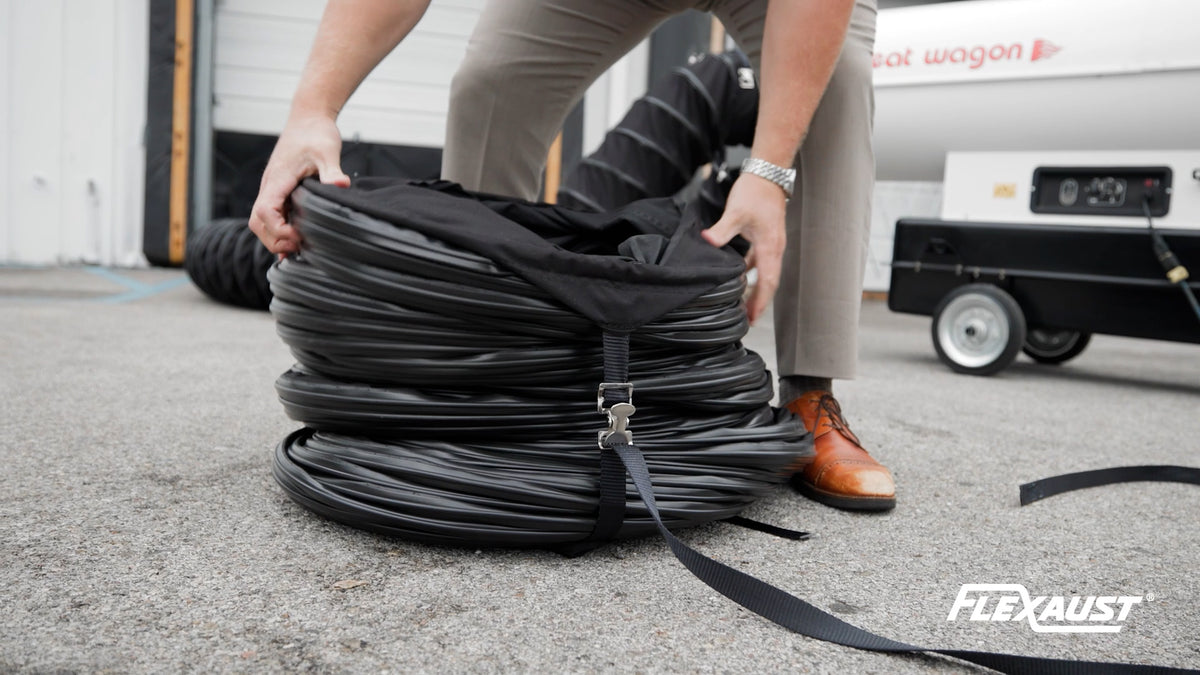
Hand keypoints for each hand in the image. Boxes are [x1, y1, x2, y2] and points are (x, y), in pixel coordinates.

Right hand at [248, 114, 350, 254]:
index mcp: (277, 179)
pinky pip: (273, 216)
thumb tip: (342, 185)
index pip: (264, 212)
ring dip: (276, 237)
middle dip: (275, 240)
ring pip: (262, 222)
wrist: (309, 119)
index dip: (278, 230)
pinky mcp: (280, 191)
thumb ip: (332, 171)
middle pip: (257, 223)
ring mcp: (273, 189)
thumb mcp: (327, 151)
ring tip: (301, 246)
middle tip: (301, 247)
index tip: (299, 235)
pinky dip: (280, 230)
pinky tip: (297, 240)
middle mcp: (270, 186)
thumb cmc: (315, 133)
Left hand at [701, 173, 787, 324]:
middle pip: (769, 282)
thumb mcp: (735, 212)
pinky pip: (759, 262)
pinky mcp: (765, 238)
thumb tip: (708, 242)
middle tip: (749, 319)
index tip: (754, 317)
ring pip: (765, 273)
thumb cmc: (755, 192)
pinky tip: (739, 278)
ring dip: (755, 289)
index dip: (761, 301)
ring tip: (744, 304)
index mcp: (770, 246)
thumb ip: (722, 230)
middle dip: (759, 302)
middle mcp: (774, 248)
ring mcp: (771, 244)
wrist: (767, 174)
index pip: (768, 281)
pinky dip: (751, 273)